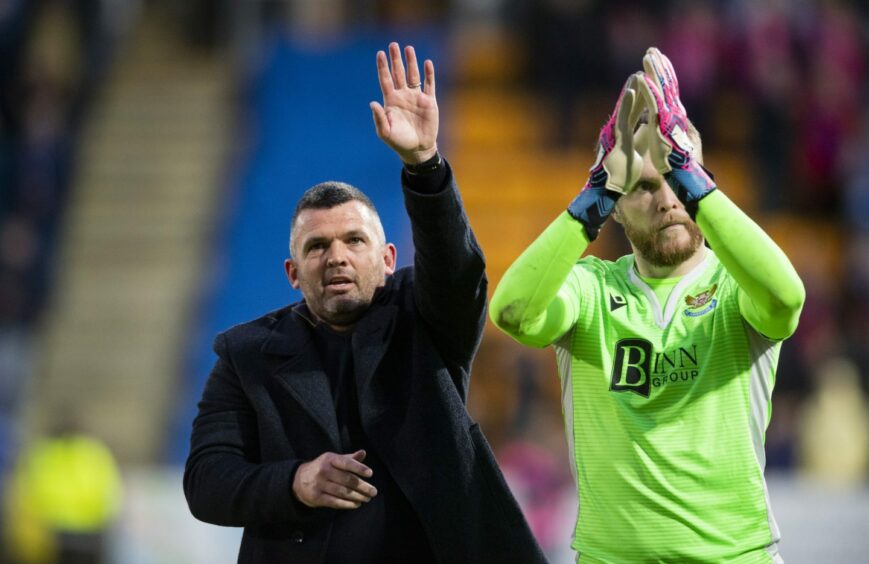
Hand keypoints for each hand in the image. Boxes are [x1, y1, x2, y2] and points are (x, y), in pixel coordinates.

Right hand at [292, 450, 376, 509]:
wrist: (299, 480)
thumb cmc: (323, 468)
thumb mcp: (333, 460)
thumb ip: (349, 458)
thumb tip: (363, 453)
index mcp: (329, 459)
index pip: (346, 463)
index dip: (359, 468)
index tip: (370, 474)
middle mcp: (323, 470)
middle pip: (346, 480)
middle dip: (362, 486)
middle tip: (373, 492)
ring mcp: (319, 484)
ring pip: (342, 492)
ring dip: (357, 496)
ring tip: (367, 498)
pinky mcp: (316, 497)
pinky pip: (334, 502)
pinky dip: (347, 504)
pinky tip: (356, 504)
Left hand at [370, 42, 437, 164]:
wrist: (417, 149)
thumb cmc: (399, 142)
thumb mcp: (385, 132)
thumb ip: (379, 117)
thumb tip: (373, 103)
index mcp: (391, 101)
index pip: (385, 79)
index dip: (382, 67)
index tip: (379, 54)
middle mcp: (403, 96)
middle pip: (398, 73)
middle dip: (396, 59)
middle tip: (393, 45)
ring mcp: (416, 97)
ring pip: (413, 75)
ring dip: (411, 62)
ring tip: (409, 48)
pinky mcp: (429, 102)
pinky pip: (429, 85)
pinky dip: (429, 74)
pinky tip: (427, 63)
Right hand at [568, 72, 643, 239]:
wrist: (609, 190)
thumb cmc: (620, 173)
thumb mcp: (635, 151)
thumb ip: (640, 137)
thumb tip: (647, 127)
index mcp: (625, 132)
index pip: (637, 110)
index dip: (643, 95)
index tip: (650, 81)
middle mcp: (619, 129)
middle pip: (630, 104)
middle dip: (637, 88)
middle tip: (644, 70)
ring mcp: (616, 132)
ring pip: (625, 107)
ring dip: (631, 89)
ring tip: (638, 73)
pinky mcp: (616, 137)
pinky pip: (623, 117)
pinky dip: (628, 103)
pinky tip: (632, 90)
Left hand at [637, 47, 715, 205]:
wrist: (684, 175)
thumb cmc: (677, 162)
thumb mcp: (673, 139)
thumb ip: (672, 125)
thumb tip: (673, 115)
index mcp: (674, 116)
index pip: (670, 92)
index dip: (665, 75)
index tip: (660, 60)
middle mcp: (674, 113)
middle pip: (668, 85)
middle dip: (660, 67)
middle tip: (653, 50)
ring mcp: (669, 117)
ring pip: (662, 90)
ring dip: (655, 72)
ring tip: (648, 56)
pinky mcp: (663, 125)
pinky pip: (655, 104)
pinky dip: (649, 91)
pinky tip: (643, 78)